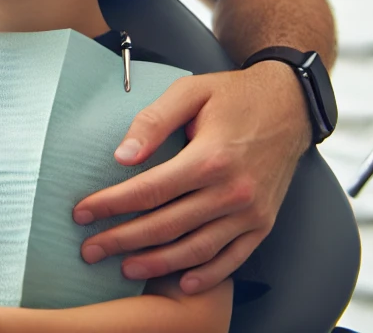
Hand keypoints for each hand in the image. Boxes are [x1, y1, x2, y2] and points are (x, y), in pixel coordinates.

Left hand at [74, 63, 310, 293]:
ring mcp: (250, 213)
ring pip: (194, 250)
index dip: (111, 204)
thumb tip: (121, 156)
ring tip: (123, 267)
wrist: (290, 106)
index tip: (82, 212)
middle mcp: (232, 192)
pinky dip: (205, 276)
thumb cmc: (235, 95)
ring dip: (155, 264)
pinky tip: (179, 281)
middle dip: (121, 240)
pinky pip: (231, 260)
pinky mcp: (263, 224)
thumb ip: (153, 121)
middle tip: (88, 249)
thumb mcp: (191, 92)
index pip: (149, 190)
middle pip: (165, 226)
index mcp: (210, 158)